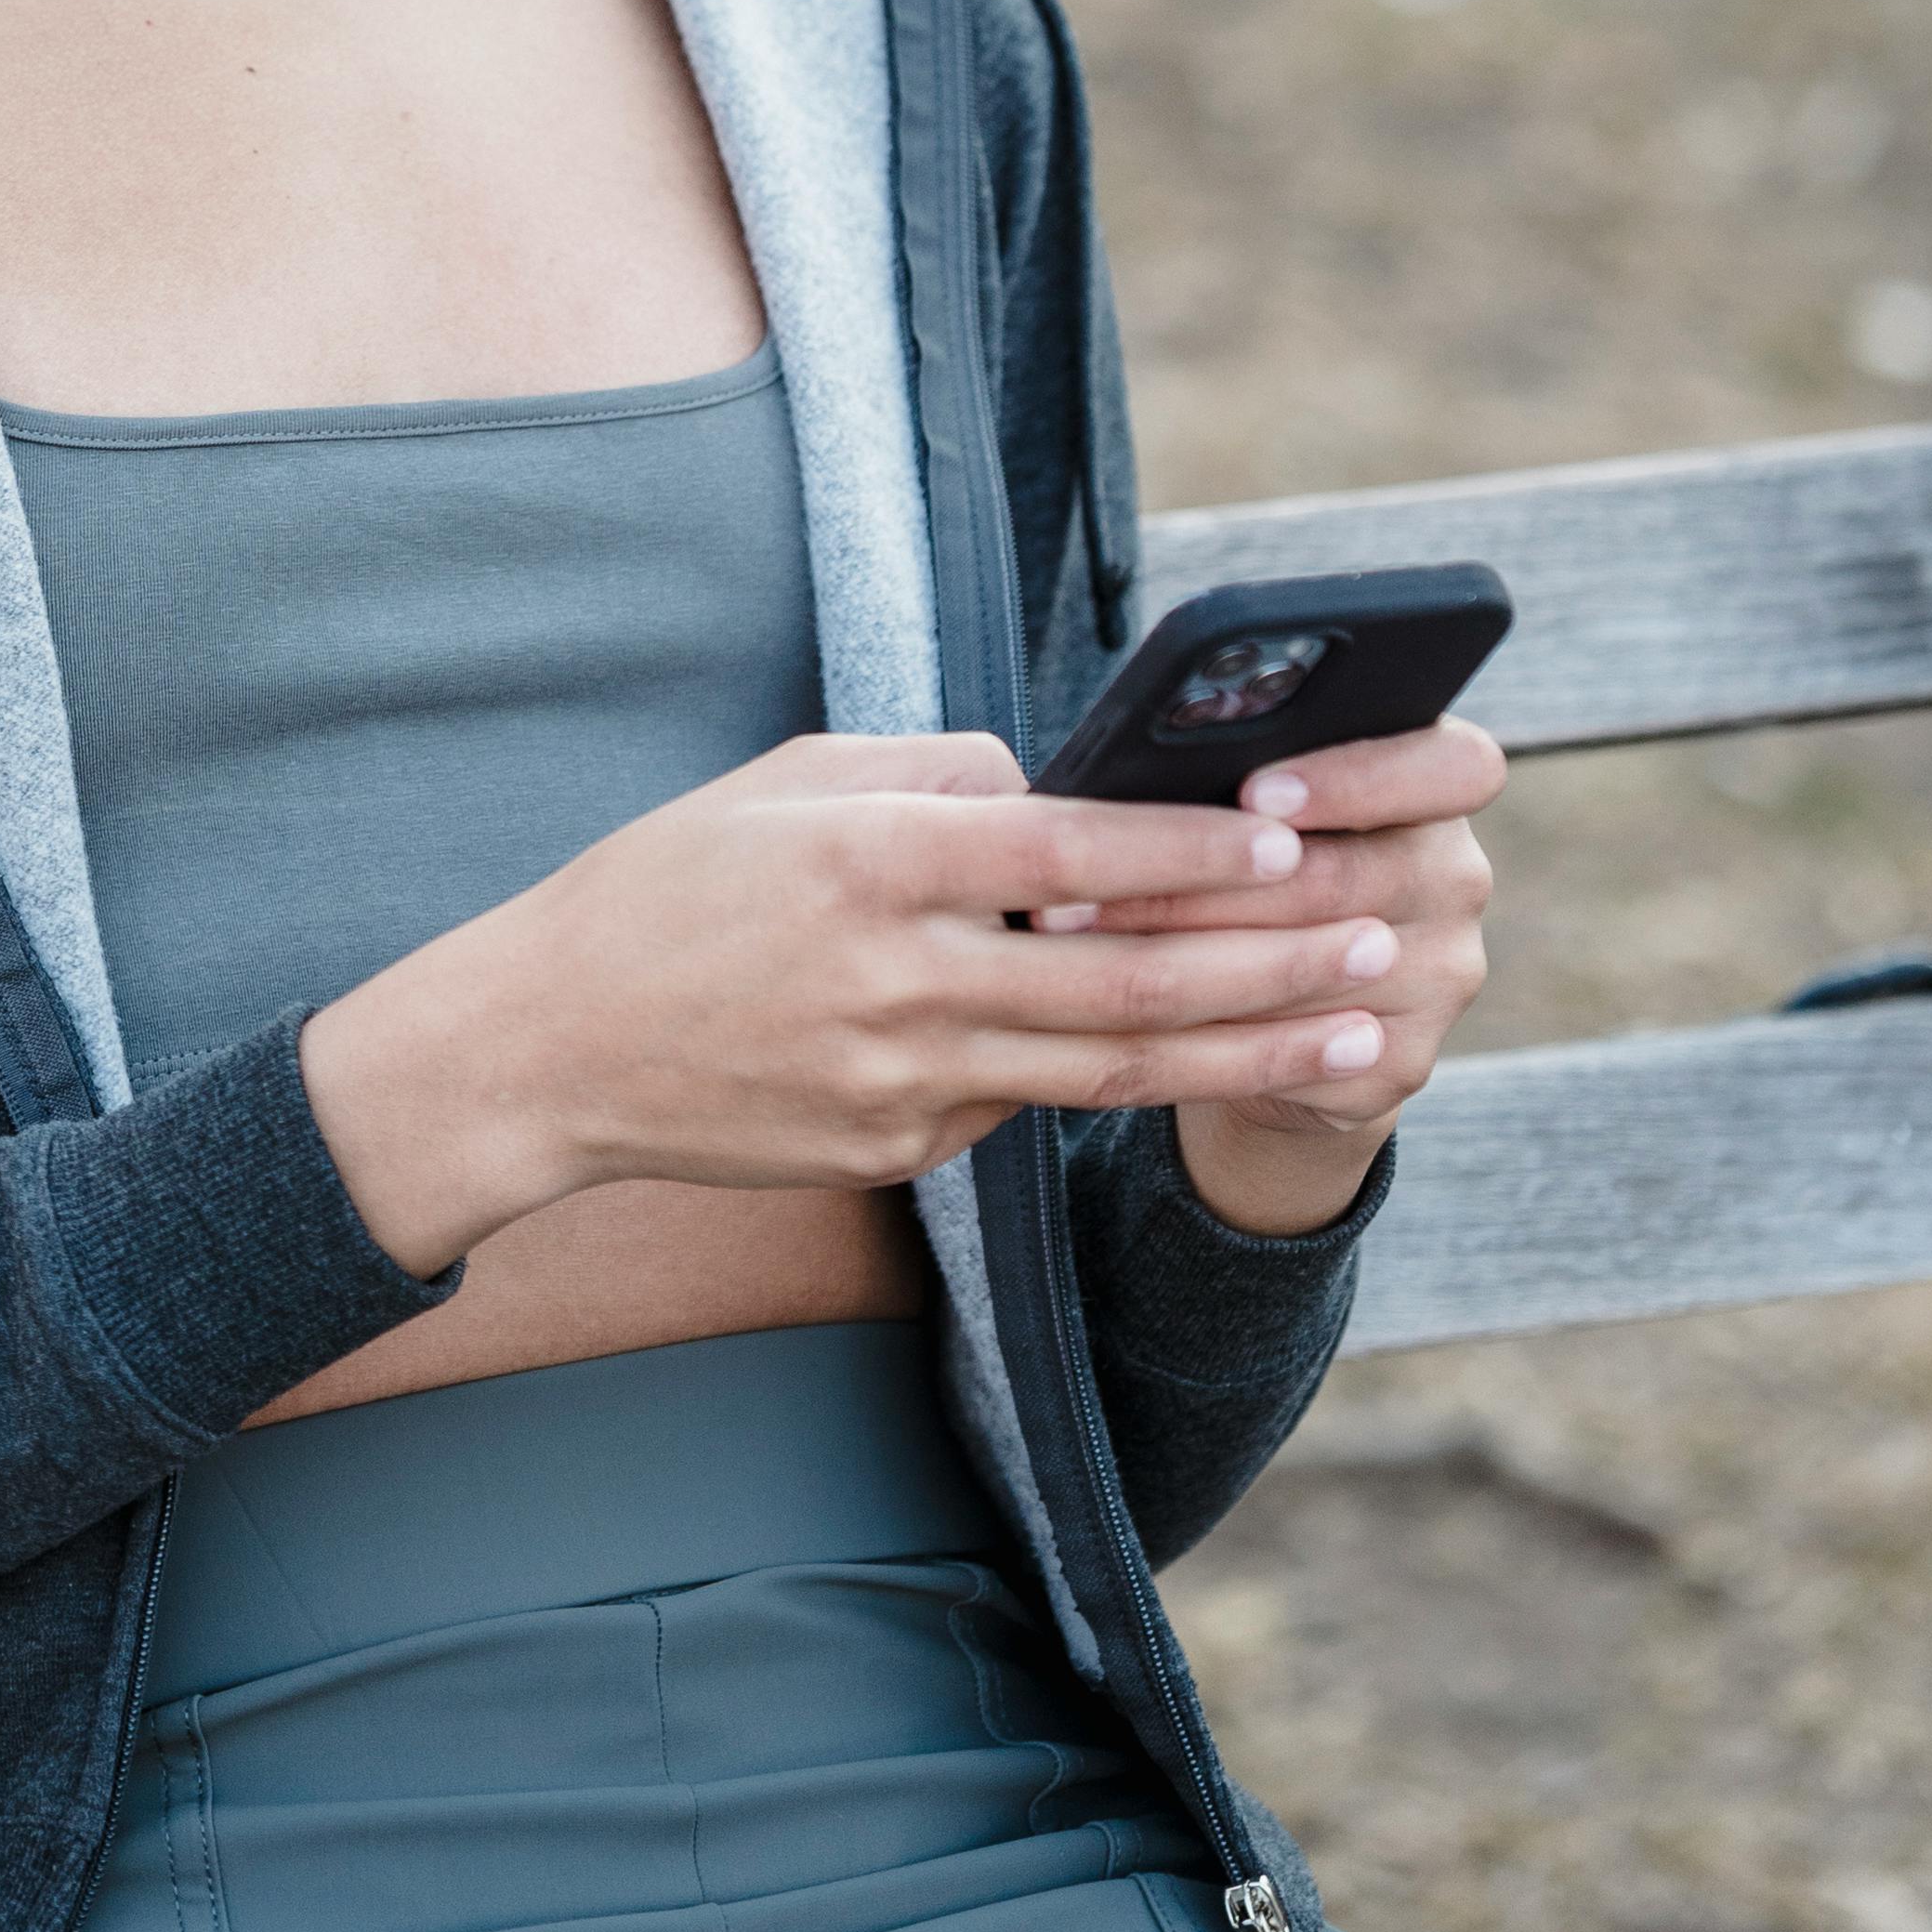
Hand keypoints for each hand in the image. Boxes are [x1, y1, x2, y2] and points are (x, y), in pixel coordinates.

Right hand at [297, 730, 1435, 1284]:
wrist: (548, 1047)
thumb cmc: (667, 885)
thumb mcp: (787, 781)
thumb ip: (933, 778)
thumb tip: (1056, 799)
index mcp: (873, 861)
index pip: (1069, 857)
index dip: (1188, 853)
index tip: (1290, 837)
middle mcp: (900, 979)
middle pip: (1126, 985)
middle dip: (1274, 966)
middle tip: (1384, 942)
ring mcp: (900, 1083)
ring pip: (1109, 1071)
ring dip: (1248, 1049)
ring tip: (1361, 1028)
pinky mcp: (892, 1153)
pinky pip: (1013, 1106)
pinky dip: (1098, 1076)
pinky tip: (1184, 1053)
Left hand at [1043, 719, 1501, 1239]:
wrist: (1273, 1003)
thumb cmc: (1236, 857)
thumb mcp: (1245, 794)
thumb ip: (1232, 764)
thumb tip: (1143, 757)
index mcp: (1435, 783)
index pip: (1458, 765)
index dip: (1361, 776)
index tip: (1256, 792)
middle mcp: (1455, 875)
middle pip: (1355, 876)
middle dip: (1215, 879)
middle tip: (1099, 878)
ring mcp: (1442, 974)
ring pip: (1318, 966)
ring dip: (1191, 953)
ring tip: (1082, 935)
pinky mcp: (1404, 1061)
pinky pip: (1306, 1049)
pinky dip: (1213, 1030)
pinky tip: (1136, 1012)